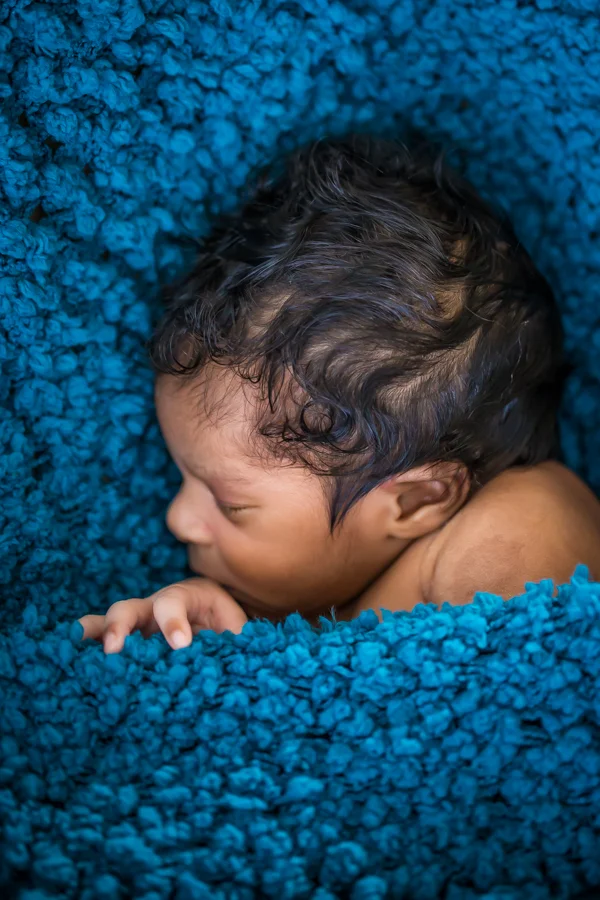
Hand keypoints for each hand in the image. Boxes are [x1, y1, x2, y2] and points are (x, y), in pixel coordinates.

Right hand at [77, 577, 248, 653]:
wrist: (229, 641)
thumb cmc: (233, 635)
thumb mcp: (238, 635)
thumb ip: (233, 645)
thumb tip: (228, 667)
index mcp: (190, 597)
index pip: (174, 602)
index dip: (173, 622)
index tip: (180, 645)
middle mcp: (157, 607)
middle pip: (131, 608)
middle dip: (120, 626)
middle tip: (115, 649)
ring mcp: (138, 626)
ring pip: (109, 623)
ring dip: (94, 634)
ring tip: (76, 648)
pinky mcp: (128, 646)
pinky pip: (102, 643)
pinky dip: (86, 650)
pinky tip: (71, 663)